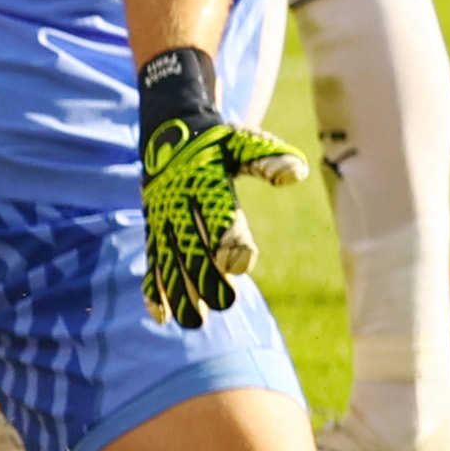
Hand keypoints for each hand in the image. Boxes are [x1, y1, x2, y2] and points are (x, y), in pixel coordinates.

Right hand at [140, 106, 307, 330]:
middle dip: (206, 275)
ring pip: (170, 258)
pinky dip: (153, 287)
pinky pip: (152, 259)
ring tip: (195, 322)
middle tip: (226, 303)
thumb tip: (297, 172)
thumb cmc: (220, 141)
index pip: (217, 212)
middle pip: (193, 243)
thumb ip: (269, 158)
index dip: (229, 237)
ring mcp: (163, 216)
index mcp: (205, 179)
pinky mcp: (154, 228)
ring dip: (180, 291)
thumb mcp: (245, 142)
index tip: (240, 265)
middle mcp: (179, 200)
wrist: (170, 128)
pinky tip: (161, 316)